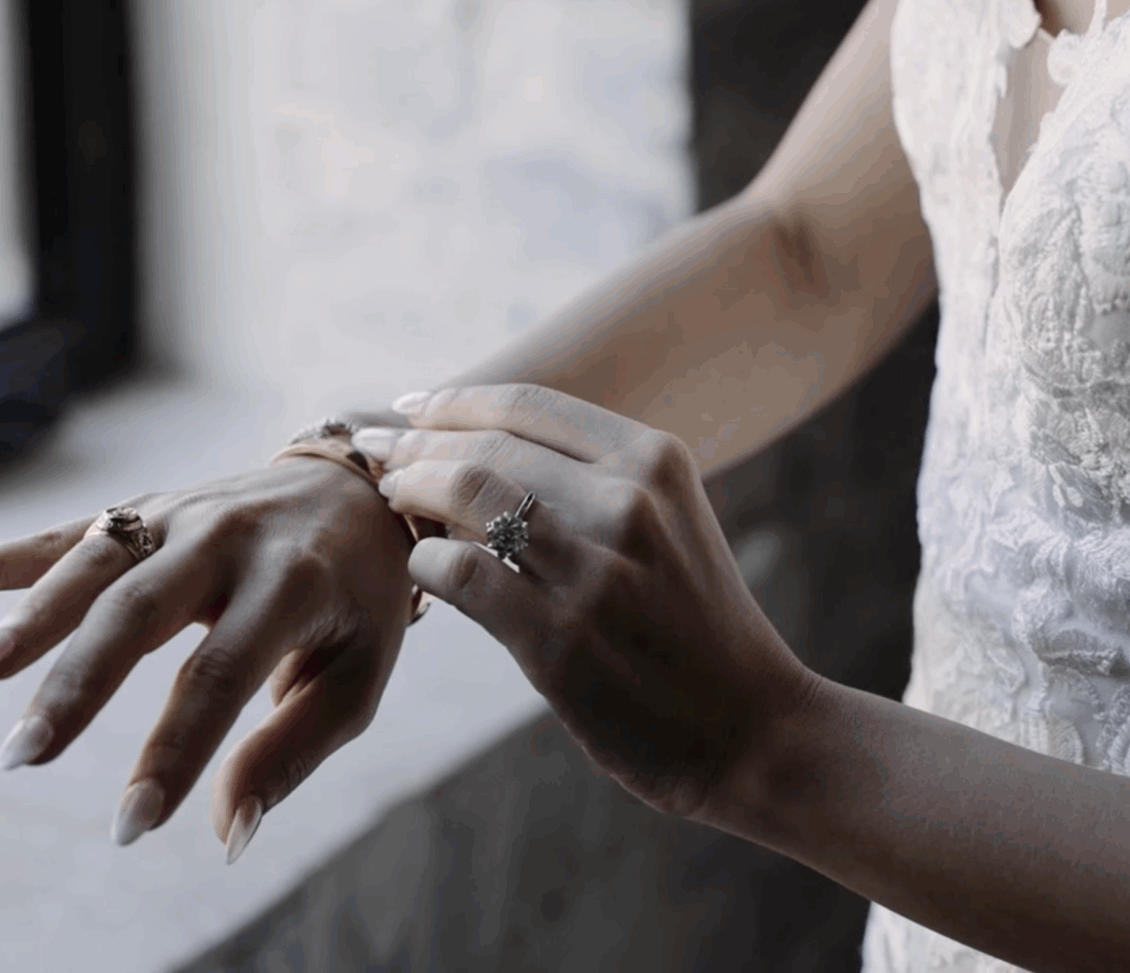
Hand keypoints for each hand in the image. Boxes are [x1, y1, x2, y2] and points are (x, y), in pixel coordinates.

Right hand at [0, 456, 417, 853]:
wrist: (358, 488)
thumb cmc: (358, 602)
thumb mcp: (357, 677)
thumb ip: (291, 752)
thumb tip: (226, 836)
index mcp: (292, 582)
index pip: (220, 675)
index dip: (173, 752)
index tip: (130, 826)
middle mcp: (227, 537)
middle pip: (137, 611)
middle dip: (77, 685)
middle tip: (24, 756)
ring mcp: (176, 513)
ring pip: (90, 563)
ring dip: (27, 617)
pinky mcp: (141, 507)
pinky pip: (60, 533)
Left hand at [359, 384, 824, 820]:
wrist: (752, 728)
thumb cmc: (695, 628)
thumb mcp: (670, 524)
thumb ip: (595, 481)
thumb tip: (480, 445)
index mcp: (655, 461)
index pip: (527, 404)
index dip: (453, 401)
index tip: (408, 409)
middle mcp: (628, 501)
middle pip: (484, 444)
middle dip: (415, 446)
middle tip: (377, 459)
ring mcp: (593, 570)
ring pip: (464, 495)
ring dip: (411, 494)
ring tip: (392, 505)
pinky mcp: (560, 638)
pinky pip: (460, 576)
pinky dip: (427, 566)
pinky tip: (425, 574)